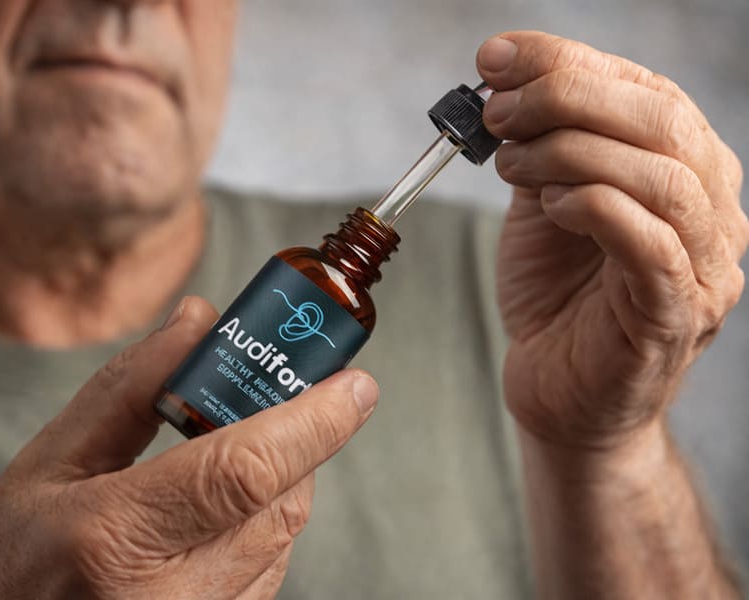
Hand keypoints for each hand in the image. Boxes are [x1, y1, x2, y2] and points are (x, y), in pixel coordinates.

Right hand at [0, 297, 378, 599]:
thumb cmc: (2, 566)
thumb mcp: (47, 464)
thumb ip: (129, 388)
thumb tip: (200, 322)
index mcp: (116, 539)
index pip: (247, 469)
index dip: (314, 420)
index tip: (355, 384)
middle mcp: (169, 598)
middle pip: (280, 503)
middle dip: (297, 440)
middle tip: (290, 392)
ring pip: (281, 541)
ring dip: (280, 482)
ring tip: (235, 447)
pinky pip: (265, 576)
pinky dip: (261, 528)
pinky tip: (222, 507)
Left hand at [478, 31, 747, 448]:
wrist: (559, 393)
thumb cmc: (555, 298)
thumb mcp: (543, 207)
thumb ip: (543, 150)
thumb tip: (506, 82)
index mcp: (681, 171)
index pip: (645, 90)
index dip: (569, 61)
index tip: (496, 55)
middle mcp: (709, 210)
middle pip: (662, 121)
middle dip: (568, 98)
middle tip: (498, 111)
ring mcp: (703, 265)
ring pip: (662, 176)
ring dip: (573, 152)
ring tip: (510, 161)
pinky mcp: (674, 314)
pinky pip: (651, 245)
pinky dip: (596, 207)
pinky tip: (550, 205)